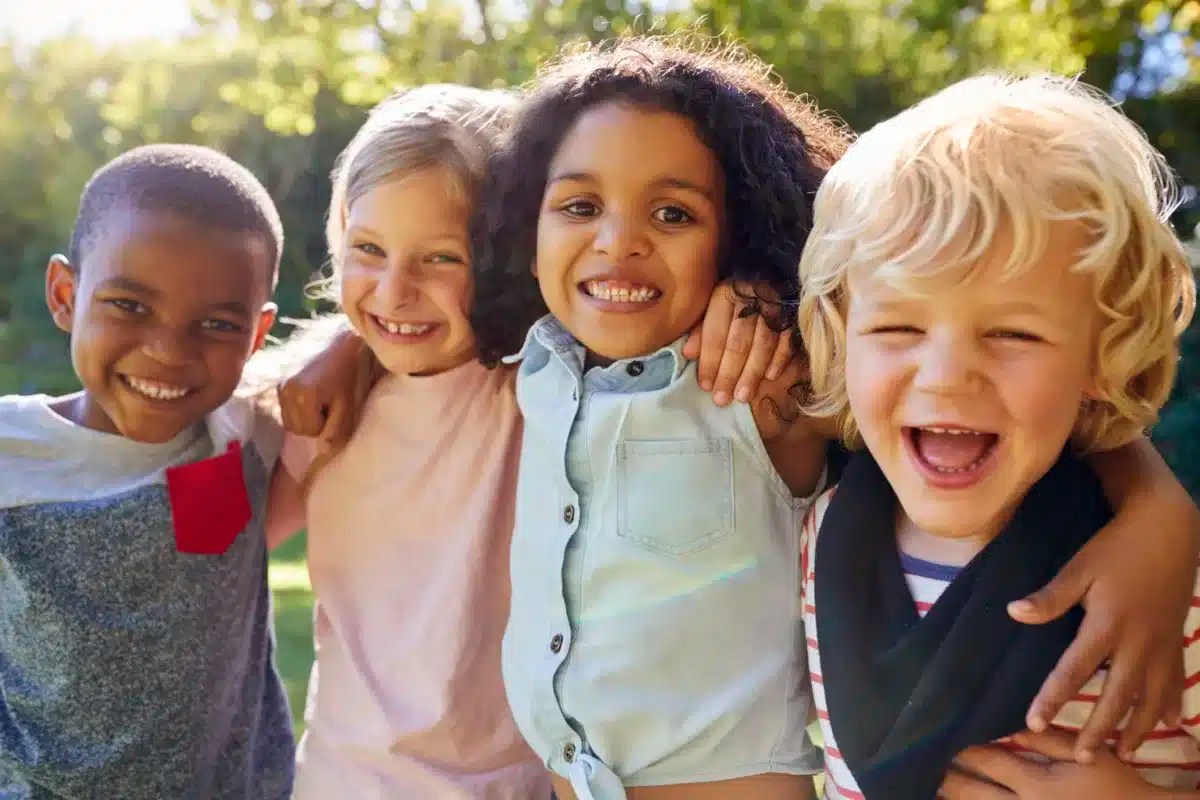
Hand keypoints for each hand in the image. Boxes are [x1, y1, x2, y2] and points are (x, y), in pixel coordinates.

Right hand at [277, 325, 364, 442]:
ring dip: (306, 416)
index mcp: (302, 396)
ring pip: (289, 420)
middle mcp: (285, 391)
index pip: (310, 431)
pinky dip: (299, 408)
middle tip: (331, 403)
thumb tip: (323, 451)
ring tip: (323, 398)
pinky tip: (313, 394)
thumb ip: (336, 429)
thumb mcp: (347, 403)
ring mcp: (279, 385)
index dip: (326, 424)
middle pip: (296, 428)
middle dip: (314, 423)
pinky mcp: (279, 381)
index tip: (336, 406)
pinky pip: (287, 408)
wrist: (342, 341)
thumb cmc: (350, 372)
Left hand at [681, 281, 793, 405]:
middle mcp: (750, 299)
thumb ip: (702, 330)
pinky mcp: (794, 314)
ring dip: (752, 373)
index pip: (716, 333)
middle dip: (730, 373)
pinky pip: (788, 339)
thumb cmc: (735, 296)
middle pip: (739, 342)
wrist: (771, 274)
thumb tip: (689, 355)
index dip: (710, 361)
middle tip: (722, 399)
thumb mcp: (712, 306)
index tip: (706, 386)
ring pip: (763, 344)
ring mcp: (775, 307)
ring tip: (743, 397)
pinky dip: (780, 359)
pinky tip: (770, 378)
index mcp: (726, 295)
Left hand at [941, 730, 1173, 798]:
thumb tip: (1013, 728)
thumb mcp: (1087, 754)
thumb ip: (1049, 740)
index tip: (947, 742)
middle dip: (950, 783)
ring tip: (938, 794)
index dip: (965, 753)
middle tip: (931, 772)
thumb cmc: (1117, 787)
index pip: (988, 763)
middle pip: (973, 795)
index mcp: (1036, 784)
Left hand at [1006, 448, 1198, 761]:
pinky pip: (1176, 680)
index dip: (1051, 698)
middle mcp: (1137, 643)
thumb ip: (1049, 597)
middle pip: (1116, 697)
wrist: (1169, 530)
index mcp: (1106, 626)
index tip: (1032, 722)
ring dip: (1137, 727)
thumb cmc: (1117, 548)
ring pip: (1151, 698)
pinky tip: (1171, 722)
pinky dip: (1172, 703)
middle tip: (1081, 757)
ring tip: (1123, 753)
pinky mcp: (1176, 640)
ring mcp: (1161, 645)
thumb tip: (1014, 612)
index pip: (1072, 671)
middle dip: (1098, 729)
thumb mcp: (1079, 568)